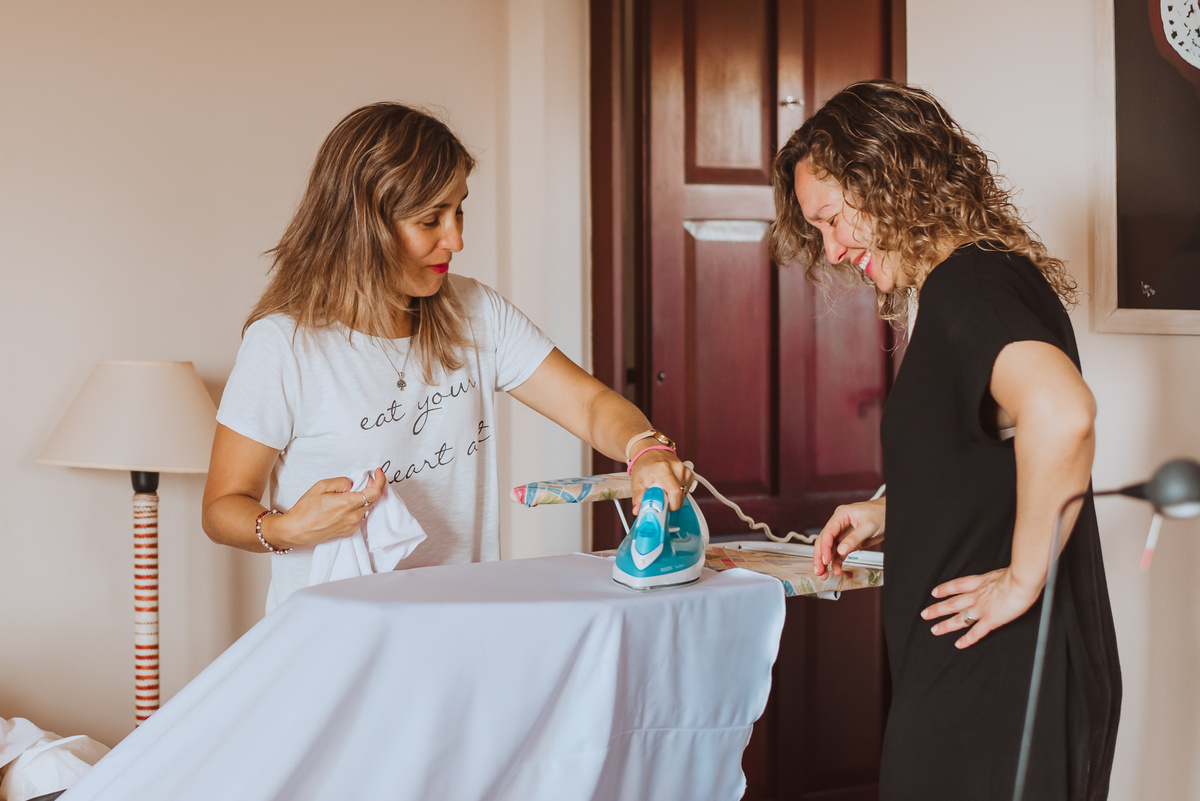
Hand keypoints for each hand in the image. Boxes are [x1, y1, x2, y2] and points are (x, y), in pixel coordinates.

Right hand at [269, 468, 386, 548]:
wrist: (296, 530)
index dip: (380, 480)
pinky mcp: (349, 532)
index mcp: (348, 504)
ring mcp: (352, 526)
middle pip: (373, 500)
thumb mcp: (321, 486)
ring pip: (366, 509)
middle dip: (372, 487)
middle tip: (365, 479)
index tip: (378, 472)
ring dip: (364, 499)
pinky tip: (347, 505)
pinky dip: (358, 508)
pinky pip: (359, 517)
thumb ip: (341, 482)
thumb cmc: (305, 510)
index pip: (375, 492)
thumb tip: (352, 483)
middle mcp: (353, 517)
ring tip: (352, 492)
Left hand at [630, 450, 693, 512]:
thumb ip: (638, 498)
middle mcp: (677, 468)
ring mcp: (685, 470)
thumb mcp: (636, 482)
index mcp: (663, 469)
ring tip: (663, 490)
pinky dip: (678, 492)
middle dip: (670, 503)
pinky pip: (686, 490)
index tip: (661, 507)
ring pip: (683, 495)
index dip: (670, 505)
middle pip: (680, 497)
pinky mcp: (689, 473)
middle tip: (659, 498)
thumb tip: (638, 511)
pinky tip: (670, 487)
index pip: (675, 493)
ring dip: (674, 498)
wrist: (650, 451)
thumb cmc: (644, 465)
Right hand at [812, 498, 884, 578]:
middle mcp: (839, 524)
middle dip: (820, 557)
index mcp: (841, 515)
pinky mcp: (848, 541)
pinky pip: (839, 552)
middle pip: (824, 541)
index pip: (828, 532)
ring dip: (826, 562)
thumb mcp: (868, 526)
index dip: (824, 547)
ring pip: (830, 549)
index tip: (825, 560)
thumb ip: (854, 539)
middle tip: (819, 570)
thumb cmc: (880, 514)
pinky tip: (837, 569)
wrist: (891, 514)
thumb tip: (841, 550)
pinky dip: (837, 561)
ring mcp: (843, 533)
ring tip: (824, 574)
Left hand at [922, 567, 1042, 648]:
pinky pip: (976, 632)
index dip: (945, 589)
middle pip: (952, 602)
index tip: (935, 592)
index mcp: (981, 581)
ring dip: (946, 625)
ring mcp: (982, 608)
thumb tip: (1008, 578)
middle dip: (937, 609)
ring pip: (959, 618)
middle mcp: (977, 595)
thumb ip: (1002, 577)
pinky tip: (958, 644)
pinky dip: (967, 639)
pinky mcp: (991, 619)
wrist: (1022, 580)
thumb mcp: (1005, 571)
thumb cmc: (1020, 573)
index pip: (958, 585)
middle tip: (924, 614)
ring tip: (934, 630)